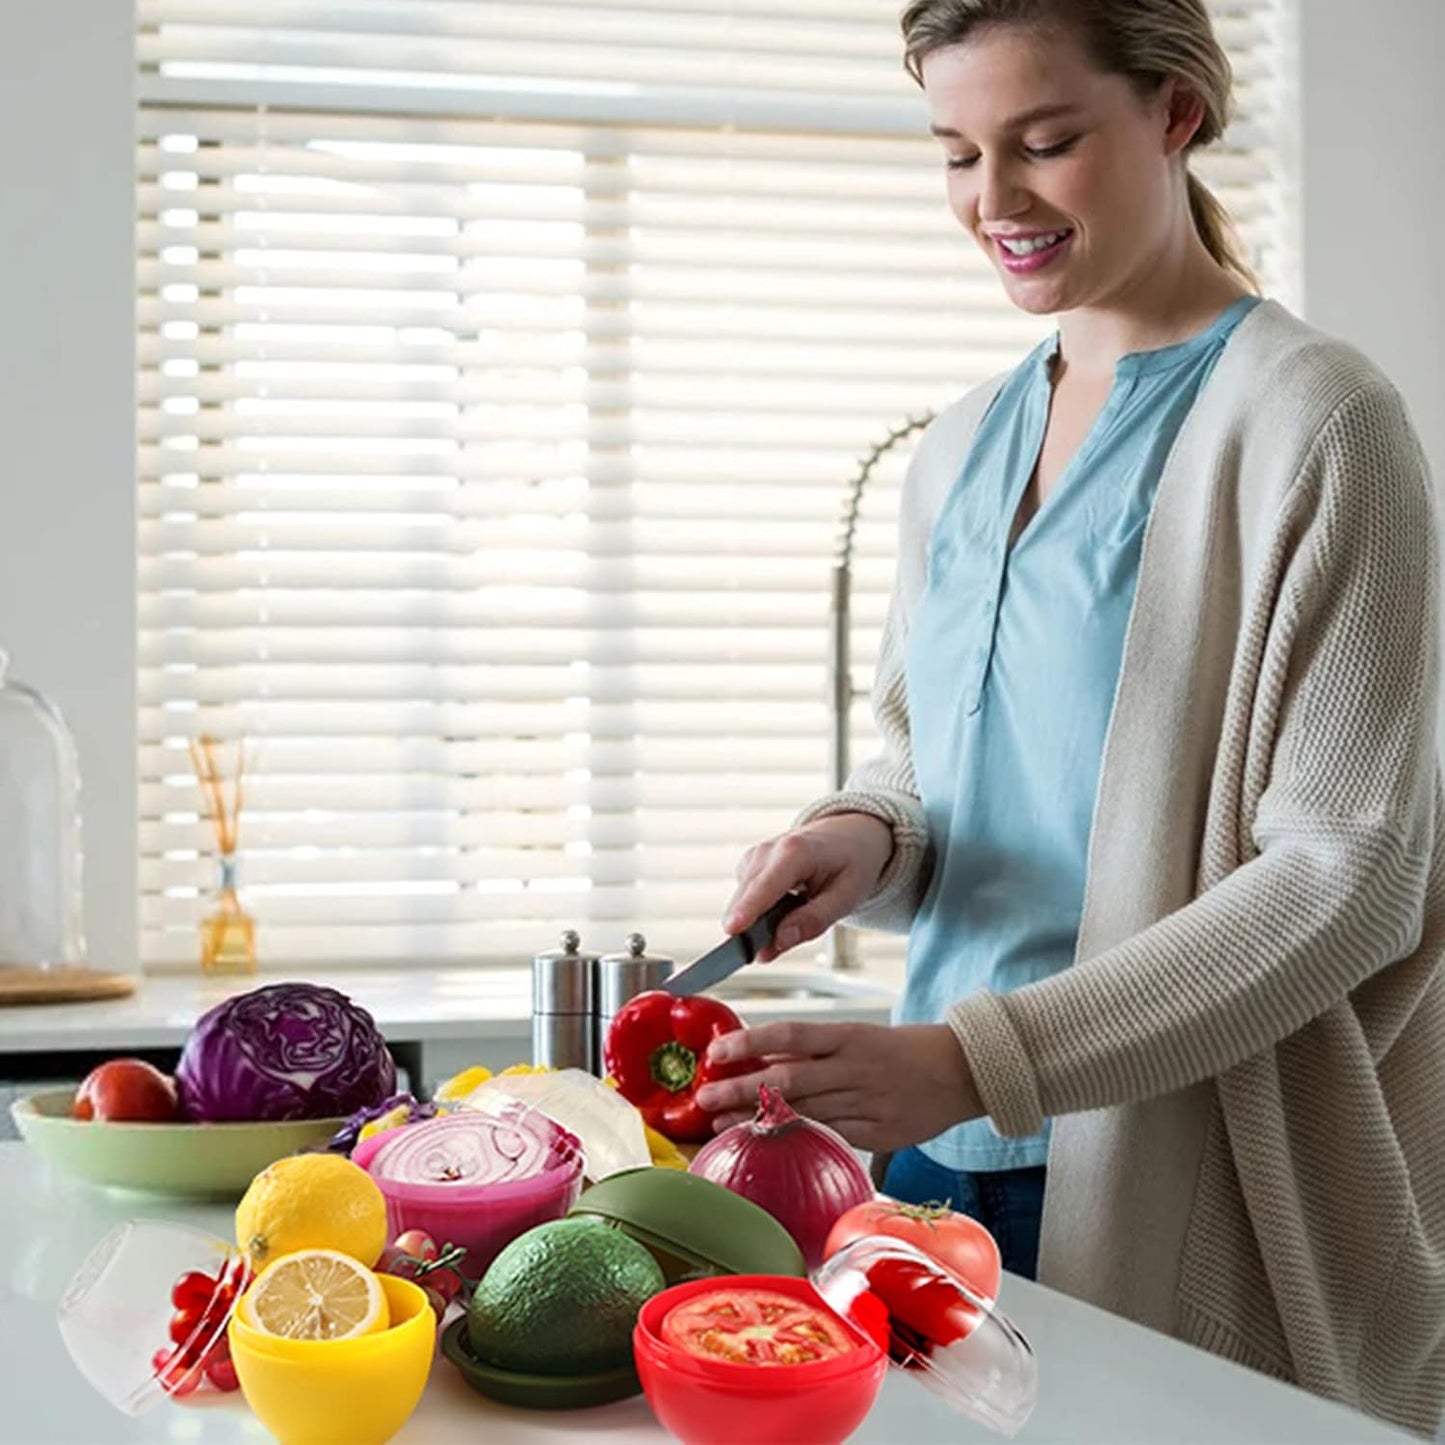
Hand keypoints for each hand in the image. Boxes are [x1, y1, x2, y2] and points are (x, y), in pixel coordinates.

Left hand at [693, 1021, 982, 1153]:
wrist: (959, 1071)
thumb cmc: (901, 1050)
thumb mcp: (857, 1036)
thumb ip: (813, 1049)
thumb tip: (762, 1054)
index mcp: (848, 1037)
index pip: (790, 1035)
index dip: (750, 1043)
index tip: (717, 1052)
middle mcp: (854, 1069)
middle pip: (788, 1078)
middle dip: (740, 1088)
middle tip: (704, 1096)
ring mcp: (865, 1104)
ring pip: (803, 1111)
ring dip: (757, 1118)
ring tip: (721, 1123)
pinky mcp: (876, 1134)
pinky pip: (829, 1135)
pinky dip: (796, 1137)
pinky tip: (769, 1141)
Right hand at [724, 814, 893, 961]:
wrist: (848, 835)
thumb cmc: (851, 862)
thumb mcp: (847, 896)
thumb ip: (814, 920)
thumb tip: (780, 941)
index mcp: (796, 851)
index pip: (766, 886)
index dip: (748, 910)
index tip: (732, 931)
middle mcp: (768, 850)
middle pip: (747, 898)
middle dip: (752, 930)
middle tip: (771, 951)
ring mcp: (755, 857)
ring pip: (742, 903)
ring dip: (759, 923)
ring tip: (794, 917)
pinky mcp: (748, 866)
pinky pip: (745, 900)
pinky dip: (760, 912)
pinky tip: (784, 908)